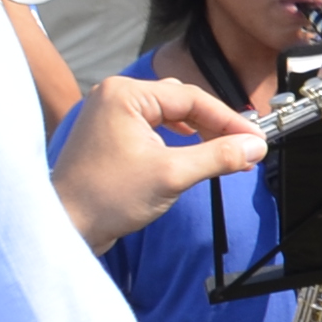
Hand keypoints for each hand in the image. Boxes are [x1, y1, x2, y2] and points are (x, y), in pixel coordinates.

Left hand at [53, 71, 262, 246]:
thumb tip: (254, 147)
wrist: (65, 227)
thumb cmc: (105, 198)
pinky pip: (154, 128)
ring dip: (199, 132)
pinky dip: (178, 140)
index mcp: (125, 94)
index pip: (192, 98)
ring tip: (224, 152)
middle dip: (215, 125)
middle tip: (245, 148)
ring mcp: (110, 115)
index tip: (255, 140)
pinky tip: (193, 152)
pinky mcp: (110, 135)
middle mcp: (114, 97)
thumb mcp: (172, 175)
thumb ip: (218, 156)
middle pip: (182, 103)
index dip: (229, 120)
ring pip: (169, 115)